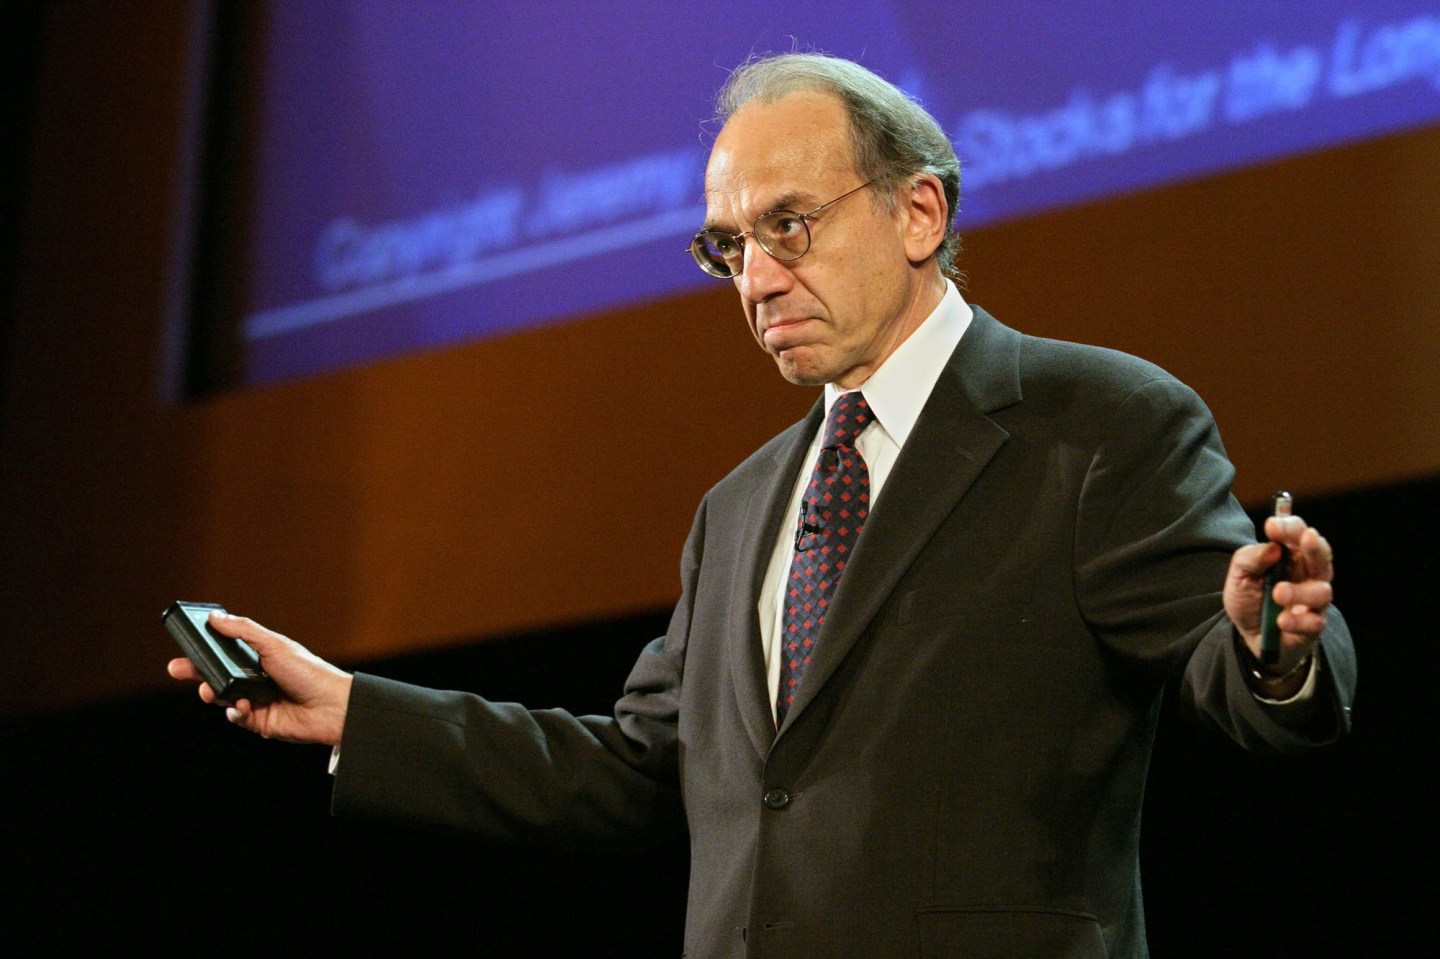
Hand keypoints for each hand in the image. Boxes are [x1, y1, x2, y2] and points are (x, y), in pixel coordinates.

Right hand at [167, 611, 352, 745]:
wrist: (331, 706)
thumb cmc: (308, 671)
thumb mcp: (274, 644)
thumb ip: (243, 631)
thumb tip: (215, 617)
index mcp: (259, 657)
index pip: (225, 651)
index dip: (205, 649)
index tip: (185, 645)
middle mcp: (256, 678)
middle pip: (217, 674)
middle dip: (195, 672)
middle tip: (175, 669)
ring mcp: (256, 700)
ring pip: (222, 697)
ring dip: (213, 693)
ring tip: (211, 691)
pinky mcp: (260, 721)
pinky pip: (236, 717)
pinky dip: (234, 713)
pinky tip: (240, 707)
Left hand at [1224, 514, 1334, 694]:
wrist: (1249, 636)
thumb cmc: (1249, 598)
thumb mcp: (1238, 576)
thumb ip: (1249, 559)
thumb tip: (1272, 547)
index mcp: (1290, 555)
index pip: (1297, 533)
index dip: (1289, 527)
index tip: (1272, 526)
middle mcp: (1307, 573)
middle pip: (1321, 555)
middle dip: (1315, 546)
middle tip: (1305, 538)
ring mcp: (1313, 600)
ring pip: (1321, 590)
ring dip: (1299, 591)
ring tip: (1278, 593)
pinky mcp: (1313, 625)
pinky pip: (1314, 621)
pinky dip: (1298, 620)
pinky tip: (1282, 620)